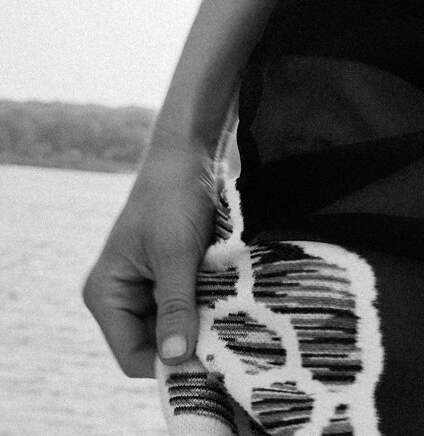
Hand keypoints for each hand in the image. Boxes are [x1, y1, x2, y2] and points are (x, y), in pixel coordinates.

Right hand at [82, 136, 216, 376]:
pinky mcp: (164, 276)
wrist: (187, 152)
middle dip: (187, 339)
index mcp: (106, 294)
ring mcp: (142, 287)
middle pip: (154, 344)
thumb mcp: (176, 253)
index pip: (132, 356)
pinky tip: (223, 290)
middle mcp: (118, 296)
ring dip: (199, 318)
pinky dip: (203, 302)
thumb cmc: (174, 196)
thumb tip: (175, 359)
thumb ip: (175, 306)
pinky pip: (184, 305)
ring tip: (225, 303)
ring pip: (173, 326)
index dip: (167, 362)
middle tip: (224, 328)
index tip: (209, 355)